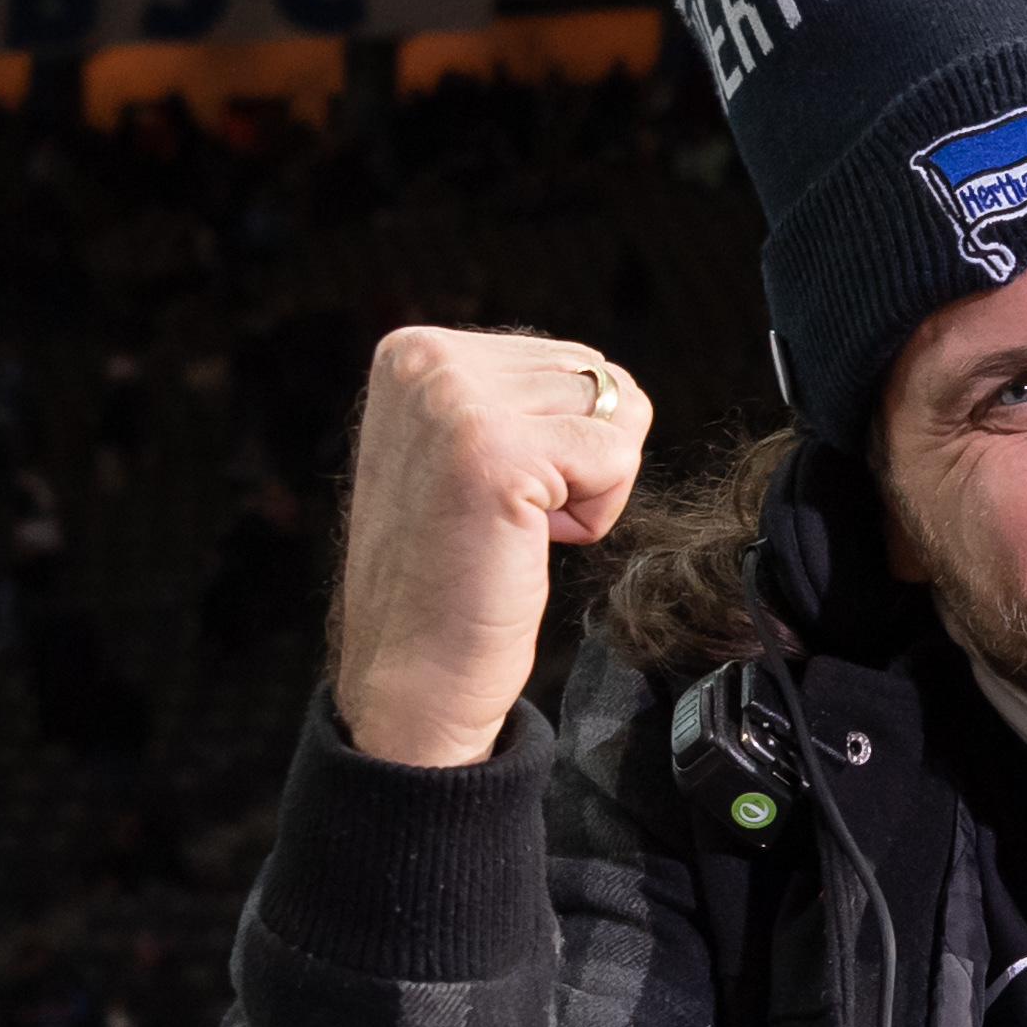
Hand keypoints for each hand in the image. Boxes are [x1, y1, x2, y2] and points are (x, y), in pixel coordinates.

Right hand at [331, 328, 650, 766]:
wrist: (411, 674)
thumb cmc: (449, 576)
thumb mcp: (462, 450)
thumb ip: (516, 396)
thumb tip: (610, 378)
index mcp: (414, 351)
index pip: (567, 358)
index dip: (561, 441)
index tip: (491, 493)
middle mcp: (425, 363)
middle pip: (598, 378)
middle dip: (582, 459)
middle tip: (507, 520)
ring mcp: (455, 403)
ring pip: (615, 412)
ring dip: (587, 486)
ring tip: (514, 530)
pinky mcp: (495, 453)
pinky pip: (615, 458)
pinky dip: (594, 515)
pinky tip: (528, 543)